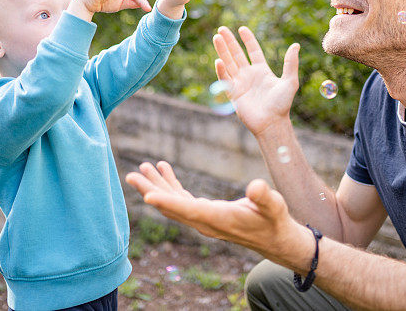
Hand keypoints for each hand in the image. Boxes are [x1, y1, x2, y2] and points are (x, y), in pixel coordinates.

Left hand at [125, 161, 310, 267]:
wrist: (274, 238)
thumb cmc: (274, 220)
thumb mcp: (274, 206)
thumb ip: (264, 197)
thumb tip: (255, 186)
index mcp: (218, 219)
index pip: (188, 210)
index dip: (168, 202)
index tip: (147, 195)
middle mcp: (205, 222)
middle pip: (172, 207)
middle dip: (151, 190)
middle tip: (131, 175)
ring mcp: (202, 219)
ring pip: (173, 203)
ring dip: (157, 185)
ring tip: (142, 167)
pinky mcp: (204, 213)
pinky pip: (181, 200)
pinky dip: (171, 185)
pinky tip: (164, 169)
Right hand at [213, 26, 299, 135]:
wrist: (272, 123)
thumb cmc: (282, 104)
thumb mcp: (290, 82)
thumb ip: (291, 63)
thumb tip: (295, 45)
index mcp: (262, 70)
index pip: (253, 51)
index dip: (248, 40)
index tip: (242, 28)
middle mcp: (249, 75)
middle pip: (237, 54)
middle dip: (229, 42)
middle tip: (222, 29)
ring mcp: (240, 83)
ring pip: (229, 63)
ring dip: (222, 51)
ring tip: (216, 38)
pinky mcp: (233, 94)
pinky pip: (225, 79)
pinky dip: (221, 70)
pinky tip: (219, 60)